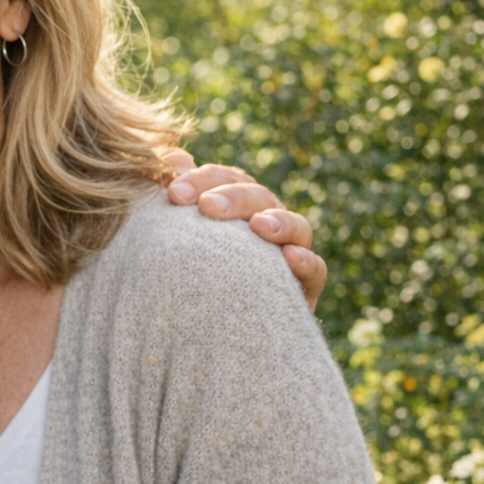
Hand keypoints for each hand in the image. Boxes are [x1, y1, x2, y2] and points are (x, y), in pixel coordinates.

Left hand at [161, 149, 326, 311]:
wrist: (195, 328)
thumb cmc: (179, 271)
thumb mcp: (168, 234)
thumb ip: (171, 193)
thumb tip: (173, 156)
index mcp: (230, 202)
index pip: (221, 178)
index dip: (201, 179)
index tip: (173, 192)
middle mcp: (263, 221)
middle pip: (258, 196)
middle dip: (233, 197)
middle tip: (207, 208)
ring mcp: (286, 252)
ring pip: (295, 226)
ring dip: (278, 222)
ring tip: (258, 226)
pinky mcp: (303, 288)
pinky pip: (315, 271)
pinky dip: (306, 261)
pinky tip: (289, 257)